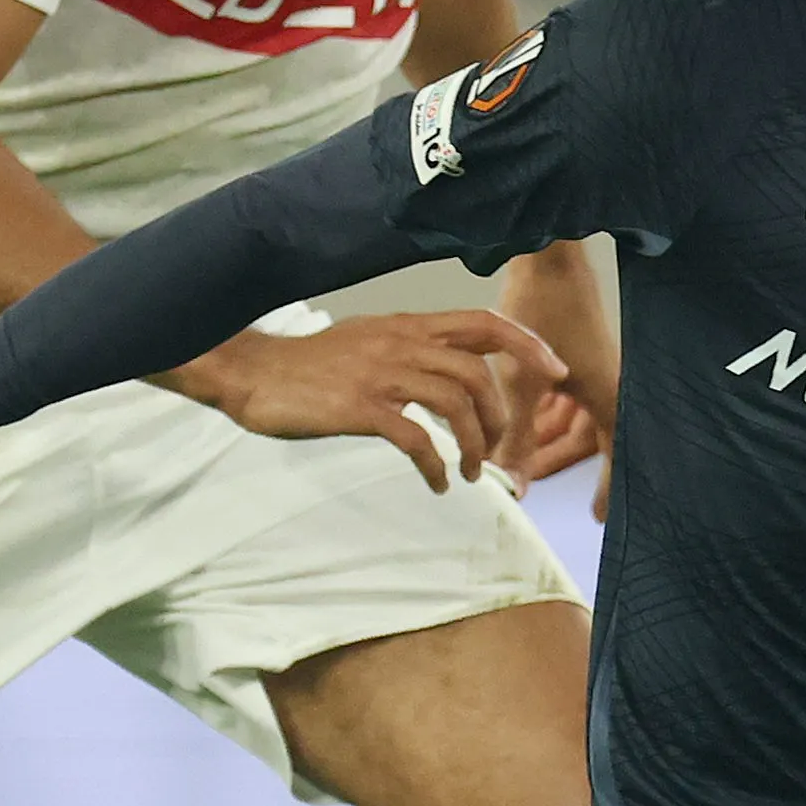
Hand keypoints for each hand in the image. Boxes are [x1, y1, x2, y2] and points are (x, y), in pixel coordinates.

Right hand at [168, 310, 563, 493]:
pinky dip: (436, 465)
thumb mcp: (366, 343)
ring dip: (474, 445)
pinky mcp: (360, 407)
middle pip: (479, 372)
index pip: (483, 323)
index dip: (527, 344)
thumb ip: (407, 350)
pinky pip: (416, 439)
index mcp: (406, 326)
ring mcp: (381, 373)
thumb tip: (445, 373)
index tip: (554, 372)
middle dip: (501, 416)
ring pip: (456, 403)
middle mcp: (401, 343)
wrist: (251, 372)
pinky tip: (437, 483)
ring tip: (469, 472)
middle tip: (495, 450)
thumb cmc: (306, 366)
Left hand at [489, 245, 617, 514]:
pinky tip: (520, 417)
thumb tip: (510, 484)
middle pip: (589, 441)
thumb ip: (517, 437)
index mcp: (609, 396)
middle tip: (524, 482)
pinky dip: (546, 411)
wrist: (547, 252)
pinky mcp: (579, 353)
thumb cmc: (543, 310)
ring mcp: (594, 369)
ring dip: (546, 436)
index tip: (598, 518)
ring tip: (513, 453)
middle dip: (556, 461)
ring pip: (574, 419)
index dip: (608, 489)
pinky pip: (568, 397)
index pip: (616, 457)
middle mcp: (609, 385)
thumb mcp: (522, 382)